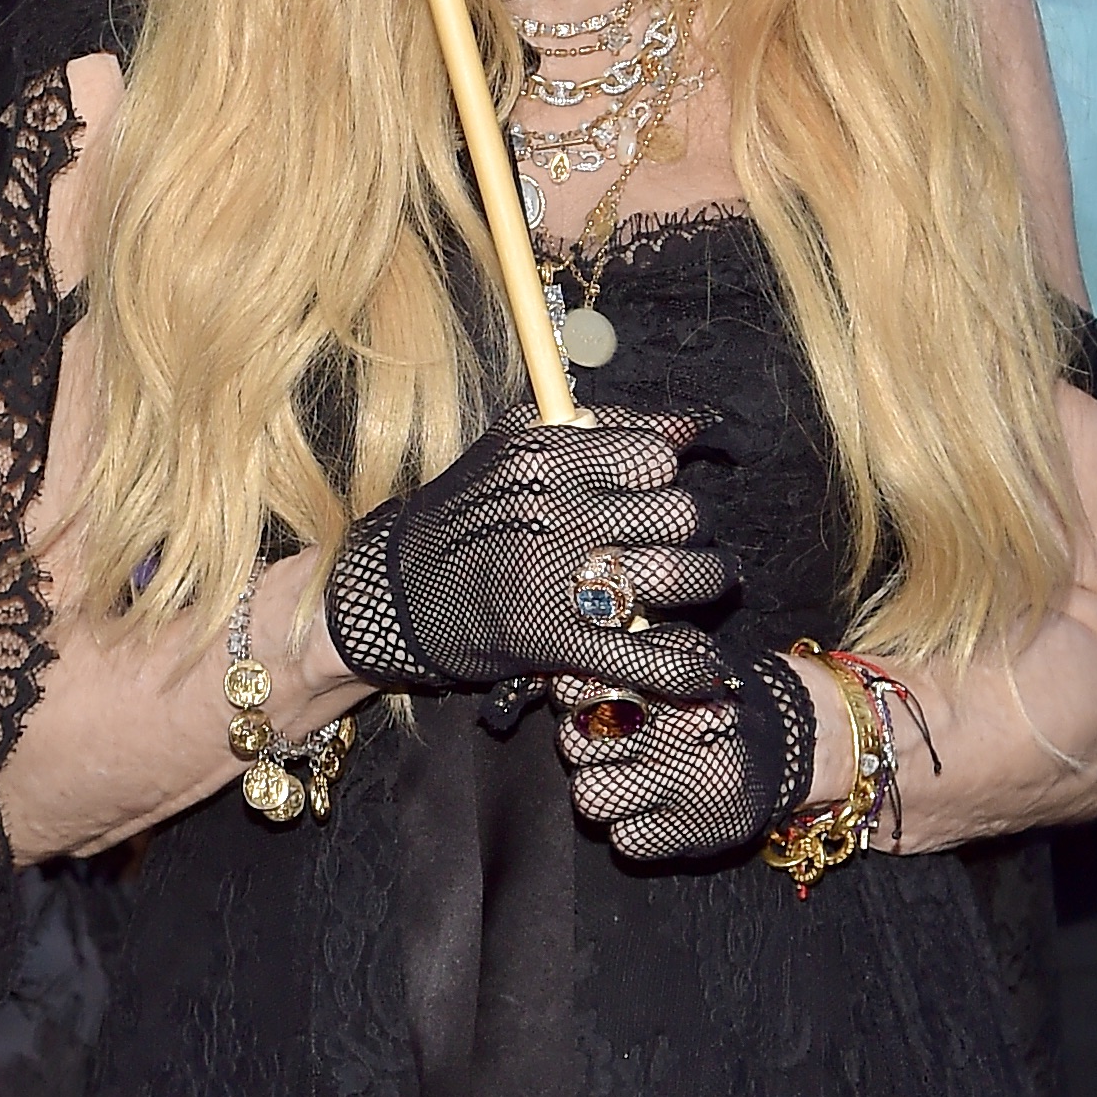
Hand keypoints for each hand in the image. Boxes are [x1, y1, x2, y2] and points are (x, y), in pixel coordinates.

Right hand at [320, 406, 735, 696]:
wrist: (391, 593)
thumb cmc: (467, 514)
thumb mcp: (517, 444)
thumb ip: (603, 427)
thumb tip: (692, 427)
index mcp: (546, 453)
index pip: (657, 455)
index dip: (664, 477)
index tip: (654, 493)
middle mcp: (555, 510)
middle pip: (680, 513)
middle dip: (690, 530)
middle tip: (675, 542)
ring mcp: (556, 578)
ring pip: (680, 576)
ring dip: (706, 583)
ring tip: (702, 584)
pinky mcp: (554, 642)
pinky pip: (647, 656)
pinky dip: (686, 668)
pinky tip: (704, 669)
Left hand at [554, 648, 825, 866]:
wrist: (795, 742)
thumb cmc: (720, 696)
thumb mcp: (686, 655)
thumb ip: (630, 657)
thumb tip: (566, 674)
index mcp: (675, 681)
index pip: (584, 689)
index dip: (575, 697)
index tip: (591, 699)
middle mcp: (683, 732)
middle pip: (575, 742)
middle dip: (581, 741)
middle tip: (607, 742)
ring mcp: (686, 789)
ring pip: (590, 795)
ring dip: (599, 786)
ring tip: (626, 777)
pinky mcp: (689, 836)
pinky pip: (624, 840)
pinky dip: (632, 827)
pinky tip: (655, 808)